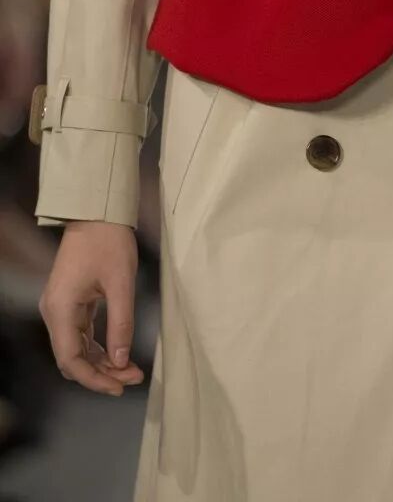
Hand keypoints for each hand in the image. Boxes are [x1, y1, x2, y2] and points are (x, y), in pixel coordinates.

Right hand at [38, 219, 145, 395]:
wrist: (97, 212)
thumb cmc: (109, 242)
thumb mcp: (121, 283)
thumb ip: (122, 323)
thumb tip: (122, 361)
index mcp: (61, 308)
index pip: (71, 359)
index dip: (94, 379)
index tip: (120, 387)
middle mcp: (54, 312)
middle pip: (71, 358)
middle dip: (101, 373)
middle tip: (132, 379)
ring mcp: (60, 307)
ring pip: (77, 348)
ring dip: (102, 362)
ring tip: (132, 370)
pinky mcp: (70, 302)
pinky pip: (81, 334)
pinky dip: (99, 347)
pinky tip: (120, 354)